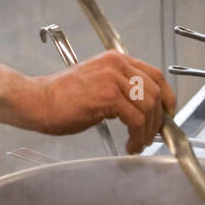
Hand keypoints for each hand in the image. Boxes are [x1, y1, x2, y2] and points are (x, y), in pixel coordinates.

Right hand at [33, 51, 176, 154]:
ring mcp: (113, 80)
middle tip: (152, 135)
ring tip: (138, 143)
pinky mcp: (107, 97)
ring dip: (147, 131)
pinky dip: (137, 136)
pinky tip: (129, 145)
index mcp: (115, 60)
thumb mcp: (95, 83)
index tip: (167, 114)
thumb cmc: (60, 97)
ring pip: (148, 107)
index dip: (167, 97)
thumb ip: (119, 88)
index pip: (155, 75)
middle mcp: (117, 65)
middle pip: (156, 92)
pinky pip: (135, 120)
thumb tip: (142, 108)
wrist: (37, 101)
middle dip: (158, 118)